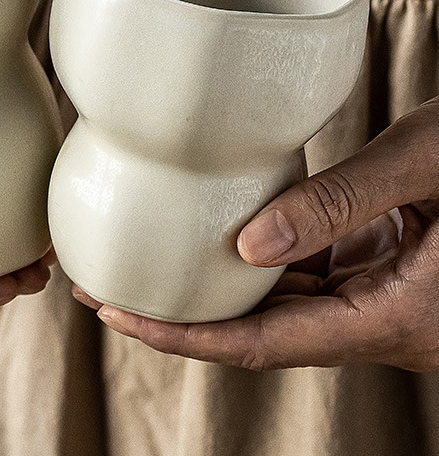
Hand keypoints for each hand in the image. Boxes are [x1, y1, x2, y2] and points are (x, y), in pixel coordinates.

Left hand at [77, 98, 438, 370]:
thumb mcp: (424, 164)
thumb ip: (341, 203)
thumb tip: (246, 246)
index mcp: (396, 317)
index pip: (265, 344)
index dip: (183, 337)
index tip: (116, 314)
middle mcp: (383, 324)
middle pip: (260, 334)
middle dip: (179, 318)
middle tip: (102, 285)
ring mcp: (379, 301)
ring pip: (280, 308)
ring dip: (212, 291)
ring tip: (142, 265)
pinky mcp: (377, 274)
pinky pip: (305, 279)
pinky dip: (255, 264)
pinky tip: (213, 239)